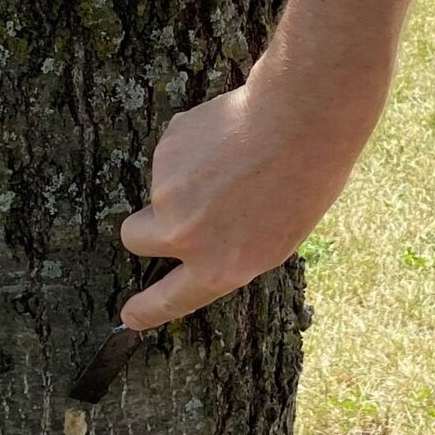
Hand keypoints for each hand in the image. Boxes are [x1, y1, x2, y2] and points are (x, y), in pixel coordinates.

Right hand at [119, 53, 383, 330]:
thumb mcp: (276, 241)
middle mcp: (184, 238)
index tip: (129, 316)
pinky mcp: (164, 154)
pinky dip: (191, 148)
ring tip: (231, 163)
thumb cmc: (305, 182)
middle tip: (171, 211)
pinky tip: (226, 139)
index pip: (168, 300)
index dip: (145, 310)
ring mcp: (168, 195)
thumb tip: (196, 251)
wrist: (302, 119)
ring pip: (158, 191)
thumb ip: (228, 254)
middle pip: (135, 239)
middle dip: (144, 227)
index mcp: (218, 268)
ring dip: (182, 180)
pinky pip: (169, 156)